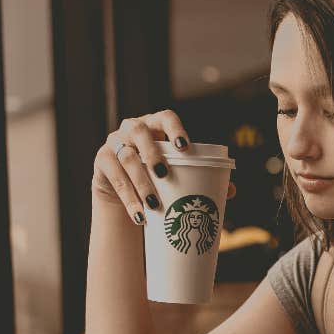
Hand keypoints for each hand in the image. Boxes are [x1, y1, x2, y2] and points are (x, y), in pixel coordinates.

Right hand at [91, 109, 235, 223]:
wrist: (123, 191)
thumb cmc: (158, 178)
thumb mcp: (176, 175)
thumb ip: (201, 178)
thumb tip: (232, 190)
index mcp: (155, 126)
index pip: (165, 117)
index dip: (174, 129)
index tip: (185, 147)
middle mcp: (132, 129)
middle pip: (139, 132)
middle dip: (153, 153)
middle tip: (165, 175)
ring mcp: (114, 143)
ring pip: (127, 158)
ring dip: (141, 182)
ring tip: (154, 205)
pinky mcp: (102, 161)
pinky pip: (114, 177)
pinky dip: (128, 199)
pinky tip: (139, 216)